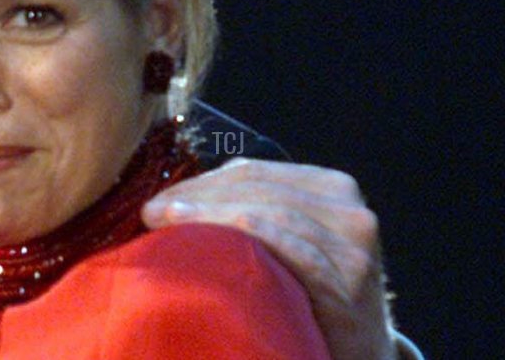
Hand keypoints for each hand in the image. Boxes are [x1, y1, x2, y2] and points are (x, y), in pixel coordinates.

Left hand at [142, 159, 396, 359]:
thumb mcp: (291, 243)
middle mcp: (348, 208)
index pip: (253, 172)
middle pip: (258, 188)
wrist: (361, 357)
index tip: (159, 199)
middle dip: (199, 197)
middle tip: (152, 211)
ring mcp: (353, 242)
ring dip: (210, 213)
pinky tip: (211, 241)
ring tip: (165, 221)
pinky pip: (292, 248)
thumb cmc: (311, 298)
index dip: (201, 182)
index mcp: (331, 187)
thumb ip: (254, 211)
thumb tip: (176, 198)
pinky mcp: (349, 278)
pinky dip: (248, 235)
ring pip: (270, 212)